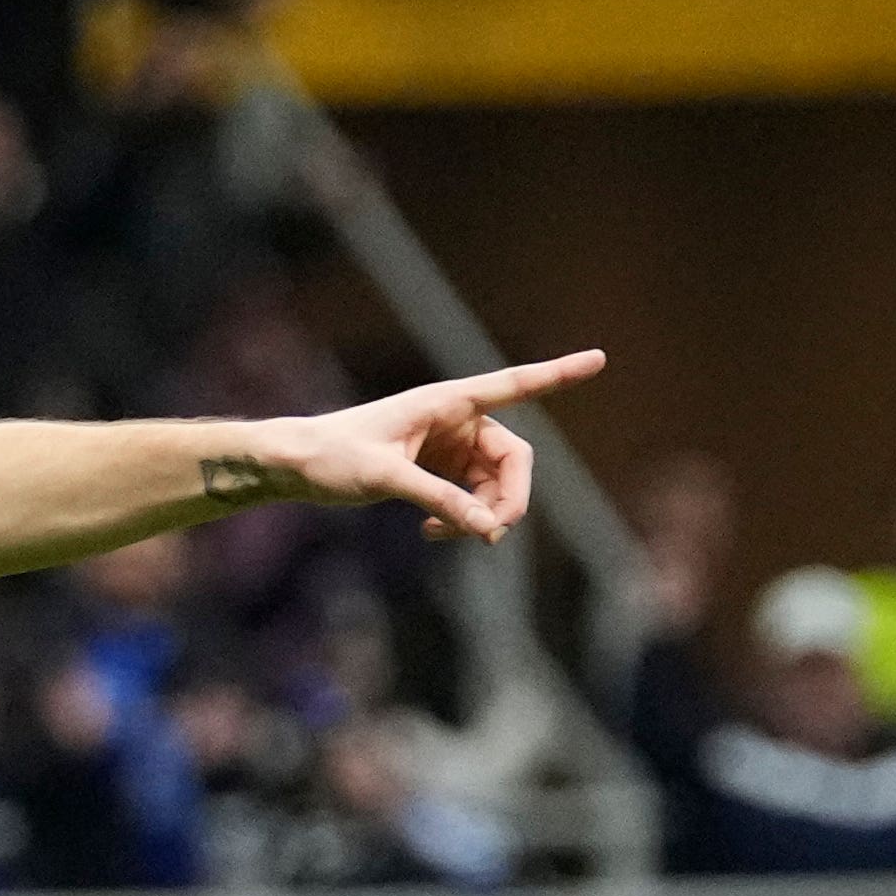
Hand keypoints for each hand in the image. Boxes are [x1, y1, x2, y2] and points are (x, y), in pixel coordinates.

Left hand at [261, 352, 606, 543]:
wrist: (295, 466)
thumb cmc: (332, 456)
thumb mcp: (385, 477)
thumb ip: (439, 500)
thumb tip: (489, 529)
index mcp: (446, 402)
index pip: (515, 385)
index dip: (558, 374)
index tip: (600, 359)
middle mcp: (456, 419)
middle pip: (514, 458)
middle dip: (510, 498)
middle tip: (490, 536)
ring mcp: (450, 446)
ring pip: (495, 483)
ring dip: (483, 514)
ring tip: (446, 536)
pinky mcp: (438, 469)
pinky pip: (472, 496)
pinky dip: (463, 517)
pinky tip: (434, 533)